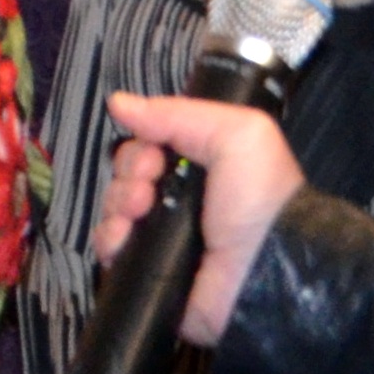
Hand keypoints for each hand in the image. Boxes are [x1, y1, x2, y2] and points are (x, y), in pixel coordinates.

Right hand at [96, 96, 310, 344]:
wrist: (264, 269)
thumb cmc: (258, 201)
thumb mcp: (238, 135)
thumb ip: (179, 113)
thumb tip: (119, 103)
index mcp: (202, 165)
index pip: (149, 144)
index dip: (141, 147)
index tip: (154, 159)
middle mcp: (179, 196)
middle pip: (125, 173)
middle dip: (128, 176)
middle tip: (148, 191)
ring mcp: (162, 232)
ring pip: (112, 207)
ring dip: (117, 205)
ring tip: (140, 215)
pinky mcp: (148, 265)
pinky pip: (109, 245)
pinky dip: (110, 238)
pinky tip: (125, 239)